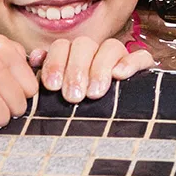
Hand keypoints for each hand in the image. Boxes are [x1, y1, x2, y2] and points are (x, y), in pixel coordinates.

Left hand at [31, 37, 154, 103]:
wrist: (113, 130)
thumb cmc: (79, 114)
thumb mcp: (59, 98)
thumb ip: (49, 78)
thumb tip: (34, 59)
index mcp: (72, 57)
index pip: (62, 46)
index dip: (55, 63)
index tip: (52, 86)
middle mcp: (95, 53)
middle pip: (84, 45)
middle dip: (76, 69)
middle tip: (73, 96)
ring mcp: (119, 58)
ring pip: (110, 47)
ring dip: (100, 68)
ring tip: (95, 93)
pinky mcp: (141, 66)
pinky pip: (140, 57)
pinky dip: (130, 63)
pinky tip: (120, 75)